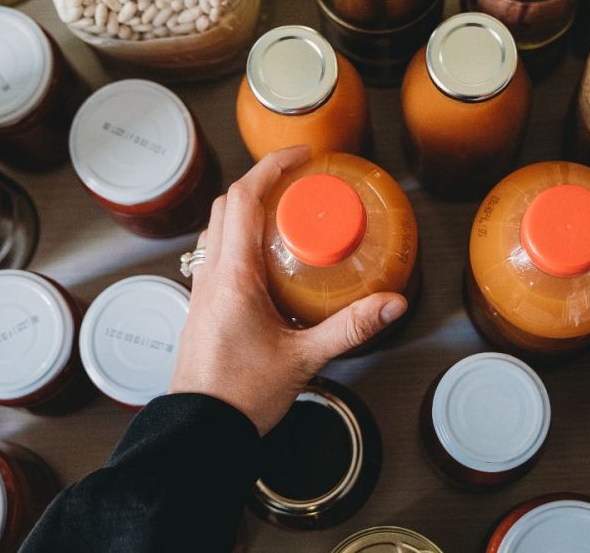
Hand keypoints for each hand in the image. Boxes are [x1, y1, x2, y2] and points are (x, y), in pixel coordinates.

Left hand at [168, 146, 407, 433]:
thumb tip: (390, 303)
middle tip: (299, 180)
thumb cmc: (240, 397)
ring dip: (248, 209)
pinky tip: (270, 259)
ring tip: (288, 213)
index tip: (302, 158)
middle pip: (228, 205)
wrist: (199, 431)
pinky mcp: (203, 306)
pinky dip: (241, 238)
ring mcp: (202, 289)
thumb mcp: (304, 358)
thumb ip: (350, 327)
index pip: (245, 199)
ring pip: (219, 228)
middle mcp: (211, 275)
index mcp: (232, 276)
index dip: (272, 168)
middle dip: (262, 182)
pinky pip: (218, 254)